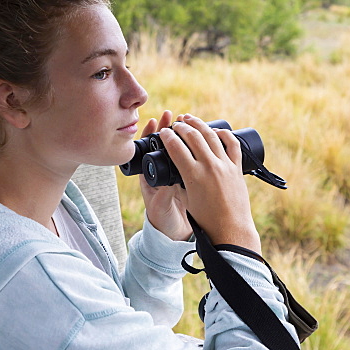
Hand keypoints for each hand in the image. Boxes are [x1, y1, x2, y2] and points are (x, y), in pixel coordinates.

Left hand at [140, 111, 191, 240]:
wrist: (175, 234)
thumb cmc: (163, 221)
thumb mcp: (161, 207)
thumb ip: (164, 194)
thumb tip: (168, 181)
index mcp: (151, 176)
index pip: (148, 149)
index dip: (150, 134)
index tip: (154, 122)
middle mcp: (162, 172)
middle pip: (162, 145)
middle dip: (166, 128)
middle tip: (171, 114)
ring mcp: (175, 174)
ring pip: (178, 149)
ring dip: (181, 134)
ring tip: (186, 119)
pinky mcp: (189, 179)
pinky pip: (192, 159)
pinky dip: (195, 147)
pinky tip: (202, 137)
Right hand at [158, 115, 260, 251]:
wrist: (230, 228)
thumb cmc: (206, 219)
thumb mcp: (186, 199)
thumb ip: (180, 180)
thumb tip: (176, 167)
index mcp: (193, 175)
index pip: (176, 147)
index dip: (167, 136)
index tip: (163, 132)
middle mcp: (210, 167)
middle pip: (193, 136)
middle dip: (181, 126)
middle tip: (175, 124)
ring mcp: (225, 165)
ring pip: (211, 135)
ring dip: (199, 124)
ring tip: (190, 119)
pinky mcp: (237, 167)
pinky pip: (232, 143)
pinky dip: (223, 133)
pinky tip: (215, 130)